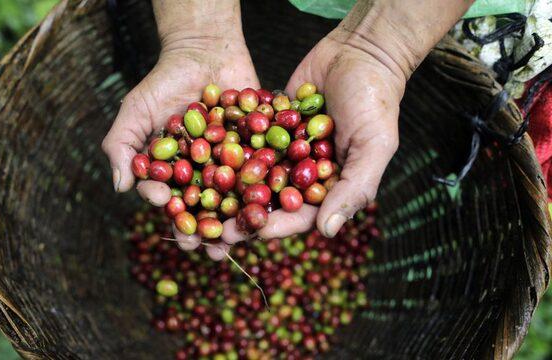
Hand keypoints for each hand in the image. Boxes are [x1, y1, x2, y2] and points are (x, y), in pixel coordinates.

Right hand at [102, 2, 258, 258]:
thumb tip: (119, 188)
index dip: (171, 212)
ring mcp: (233, 165)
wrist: (205, 49)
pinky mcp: (259, 151)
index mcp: (174, 173)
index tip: (172, 217)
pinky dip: (270, 188)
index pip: (171, 200)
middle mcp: (204, 175)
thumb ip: (122, 145)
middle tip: (212, 249)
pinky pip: (265, 172)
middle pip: (206, 210)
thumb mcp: (136, 110)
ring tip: (244, 238)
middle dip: (209, 230)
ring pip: (237, 199)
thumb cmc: (164, 81)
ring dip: (240, 221)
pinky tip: (275, 206)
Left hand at [222, 0, 472, 240]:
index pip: (297, 215)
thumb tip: (327, 233)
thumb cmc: (374, 101)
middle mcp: (302, 171)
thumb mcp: (373, 146)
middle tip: (208, 225)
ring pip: (250, 172)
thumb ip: (353, 189)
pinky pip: (244, 138)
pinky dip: (224, 147)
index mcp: (328, 186)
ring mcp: (283, 148)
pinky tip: (197, 155)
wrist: (360, 51)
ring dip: (225, 186)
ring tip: (195, 196)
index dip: (270, 227)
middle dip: (239, 213)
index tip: (242, 234)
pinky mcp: (268, 124)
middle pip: (268, 200)